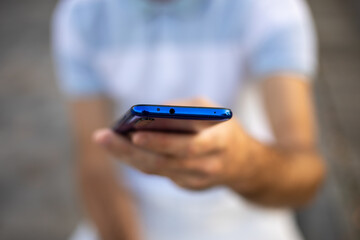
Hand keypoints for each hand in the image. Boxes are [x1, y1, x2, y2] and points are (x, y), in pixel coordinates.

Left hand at [94, 98, 250, 190]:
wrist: (245, 164)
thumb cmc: (223, 129)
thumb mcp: (211, 111)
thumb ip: (183, 110)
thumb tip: (147, 113)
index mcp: (219, 142)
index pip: (187, 146)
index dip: (161, 141)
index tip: (134, 132)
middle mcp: (208, 166)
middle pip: (164, 162)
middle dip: (131, 150)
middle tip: (104, 137)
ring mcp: (197, 180)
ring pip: (157, 170)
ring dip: (128, 155)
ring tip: (106, 140)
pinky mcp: (189, 186)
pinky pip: (160, 172)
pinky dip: (139, 159)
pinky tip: (122, 148)